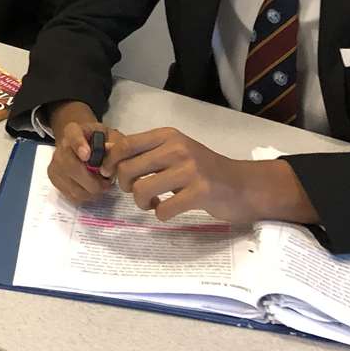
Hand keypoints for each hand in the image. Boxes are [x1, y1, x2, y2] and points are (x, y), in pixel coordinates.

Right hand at [46, 101, 120, 204]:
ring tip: (101, 184)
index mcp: (73, 131)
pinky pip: (72, 195)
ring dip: (92, 191)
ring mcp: (55, 164)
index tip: (87, 156)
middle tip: (108, 182)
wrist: (83, 146)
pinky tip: (92, 188)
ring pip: (73, 186)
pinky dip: (86, 196)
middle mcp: (60, 147)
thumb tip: (112, 153)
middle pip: (72, 167)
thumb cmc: (99, 142)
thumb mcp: (110, 136)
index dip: (79, 145)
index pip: (72, 136)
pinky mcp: (55, 179)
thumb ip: (114, 143)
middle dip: (93, 181)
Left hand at [110, 127, 317, 225]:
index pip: (125, 144)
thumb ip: (145, 152)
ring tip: (155, 203)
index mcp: (168, 136)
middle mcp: (177, 148)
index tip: (109, 175)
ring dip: (143, 203)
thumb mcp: (175, 151)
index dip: (110, 162)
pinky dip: (161, 214)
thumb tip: (107, 152)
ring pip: (142, 190)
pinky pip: (164, 210)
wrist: (243, 185)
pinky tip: (170, 210)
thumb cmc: (204, 170)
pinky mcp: (200, 192)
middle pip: (128, 169)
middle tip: (139, 193)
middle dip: (126, 187)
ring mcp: (189, 169)